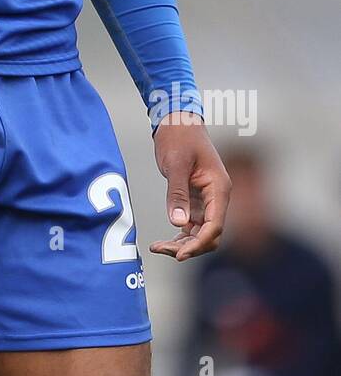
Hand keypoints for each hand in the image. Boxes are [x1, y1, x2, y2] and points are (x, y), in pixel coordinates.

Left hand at [150, 113, 230, 261]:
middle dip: (188, 247)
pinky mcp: (195, 199)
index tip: (179, 255)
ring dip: (181, 243)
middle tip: (160, 249)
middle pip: (209, 234)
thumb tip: (179, 224)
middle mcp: (217, 197)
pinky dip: (179, 235)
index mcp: (219, 188)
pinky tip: (162, 241)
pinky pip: (191, 225)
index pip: (215, 226)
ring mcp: (207, 200)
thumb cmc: (178, 137)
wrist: (177, 120)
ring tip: (157, 247)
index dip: (199, 243)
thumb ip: (177, 193)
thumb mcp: (176, 164)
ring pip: (200, 232)